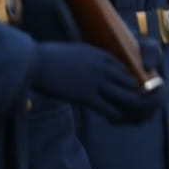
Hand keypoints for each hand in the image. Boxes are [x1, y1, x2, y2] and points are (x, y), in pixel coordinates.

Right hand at [31, 42, 163, 122]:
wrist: (34, 63)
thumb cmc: (49, 57)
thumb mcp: (75, 51)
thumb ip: (87, 57)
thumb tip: (87, 62)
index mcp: (100, 55)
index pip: (123, 67)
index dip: (126, 78)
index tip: (129, 85)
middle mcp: (102, 68)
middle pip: (127, 81)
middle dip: (132, 90)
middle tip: (134, 100)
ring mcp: (95, 82)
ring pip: (123, 95)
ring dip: (126, 103)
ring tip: (129, 111)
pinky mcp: (85, 96)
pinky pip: (107, 107)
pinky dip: (114, 113)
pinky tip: (115, 117)